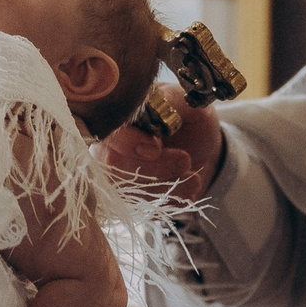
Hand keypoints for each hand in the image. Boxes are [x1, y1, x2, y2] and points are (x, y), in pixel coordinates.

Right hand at [93, 85, 225, 203]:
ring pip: (127, 190)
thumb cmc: (186, 116)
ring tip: (193, 177)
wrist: (202, 144)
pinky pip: (141, 206)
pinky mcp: (131, 196)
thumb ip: (168, 100)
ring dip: (164, 187)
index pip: (104, 131)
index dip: (125, 143)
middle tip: (185, 160)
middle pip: (111, 165)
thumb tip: (152, 108)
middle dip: (152, 168)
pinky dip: (168, 201)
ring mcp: (116, 173)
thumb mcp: (184, 100)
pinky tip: (189, 189)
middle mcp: (107, 145)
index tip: (155, 149)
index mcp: (115, 115)